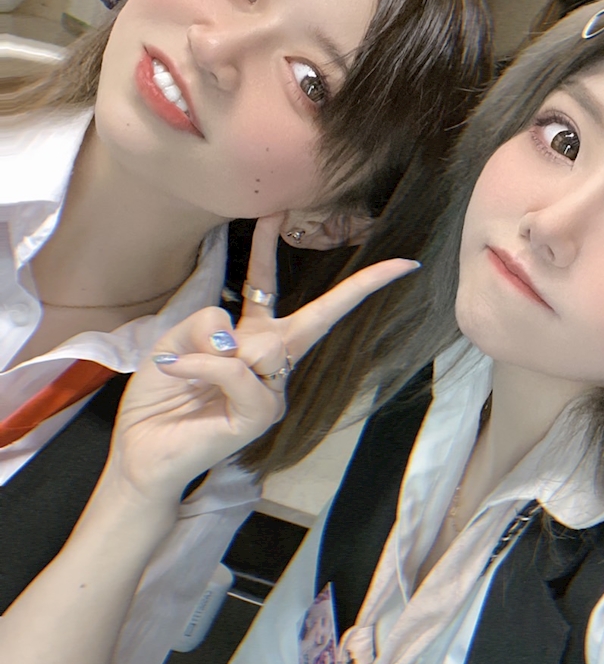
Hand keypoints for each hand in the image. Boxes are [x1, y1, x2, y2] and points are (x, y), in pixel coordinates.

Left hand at [108, 216, 418, 502]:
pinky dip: (206, 365)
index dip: (270, 249)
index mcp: (248, 339)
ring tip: (183, 368)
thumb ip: (204, 323)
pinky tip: (179, 370)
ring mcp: (271, 391)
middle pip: (320, 317)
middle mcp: (269, 363)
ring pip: (262, 345)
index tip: (289, 213)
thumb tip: (236, 334)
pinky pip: (238, 370)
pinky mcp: (261, 415)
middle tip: (401, 263)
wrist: (141, 449)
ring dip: (212, 349)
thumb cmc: (160, 397)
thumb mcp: (173, 341)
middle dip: (359, 288)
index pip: (267, 288)